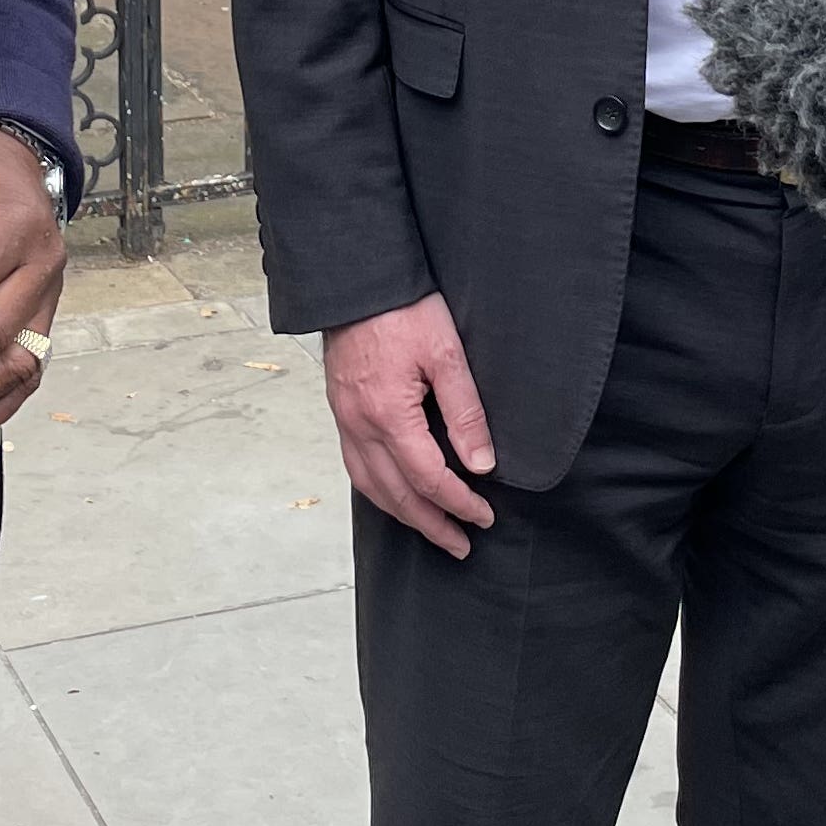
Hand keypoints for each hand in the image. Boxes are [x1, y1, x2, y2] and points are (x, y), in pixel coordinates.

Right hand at [321, 293, 495, 557]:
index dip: (458, 503)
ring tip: (431, 530)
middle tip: (461, 545)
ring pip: (371, 486)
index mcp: (389, 413)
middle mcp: (360, 425)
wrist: (357, 280)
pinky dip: (379, 491)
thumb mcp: (447, 353)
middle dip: (431, 525)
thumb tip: (481, 465)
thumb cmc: (404, 308)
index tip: (484, 517)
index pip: (428, 478)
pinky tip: (395, 494)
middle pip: (396, 494)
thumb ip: (465, 412)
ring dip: (403, 514)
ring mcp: (345, 419)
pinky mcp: (341, 410)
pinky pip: (356, 466)